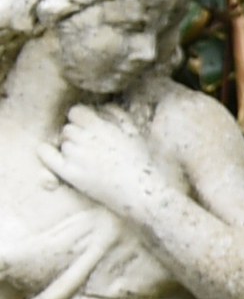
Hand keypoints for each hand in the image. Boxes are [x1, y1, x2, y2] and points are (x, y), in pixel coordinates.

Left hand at [46, 106, 176, 223]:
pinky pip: (49, 157)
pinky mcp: (72, 174)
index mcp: (102, 128)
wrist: (143, 192)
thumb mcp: (135, 133)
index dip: (80, 118)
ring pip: (64, 143)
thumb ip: (118, 114)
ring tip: (87, 158)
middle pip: (68, 129)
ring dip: (71, 147)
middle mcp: (87, 140)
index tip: (86, 126)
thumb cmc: (141, 162)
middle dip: (77, 135)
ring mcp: (78, 157)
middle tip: (90, 146)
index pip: (76, 112)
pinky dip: (46, 152)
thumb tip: (102, 106)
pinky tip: (46, 149)